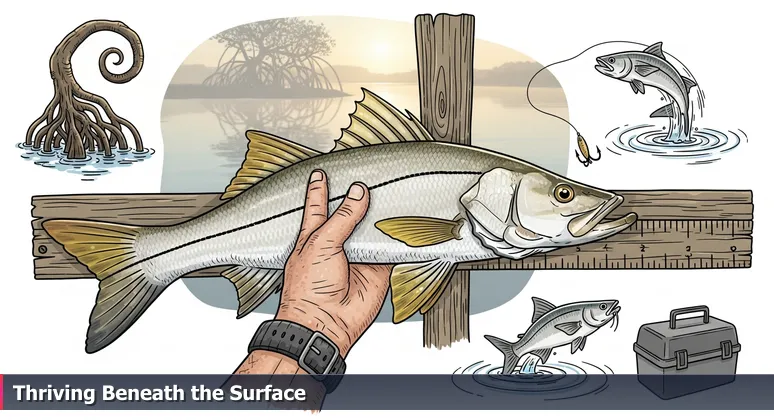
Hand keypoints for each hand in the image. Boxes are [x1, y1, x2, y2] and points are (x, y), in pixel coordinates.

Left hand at [275, 169, 392, 356]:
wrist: (324, 323)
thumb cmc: (309, 287)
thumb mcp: (321, 243)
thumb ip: (342, 218)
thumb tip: (358, 193)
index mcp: (315, 236)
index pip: (317, 206)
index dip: (319, 189)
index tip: (321, 172)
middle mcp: (337, 244)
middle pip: (350, 215)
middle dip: (358, 199)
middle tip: (370, 177)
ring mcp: (358, 256)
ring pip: (372, 230)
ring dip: (381, 216)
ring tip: (393, 191)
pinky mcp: (378, 269)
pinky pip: (390, 250)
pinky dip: (399, 239)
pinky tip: (407, 220)